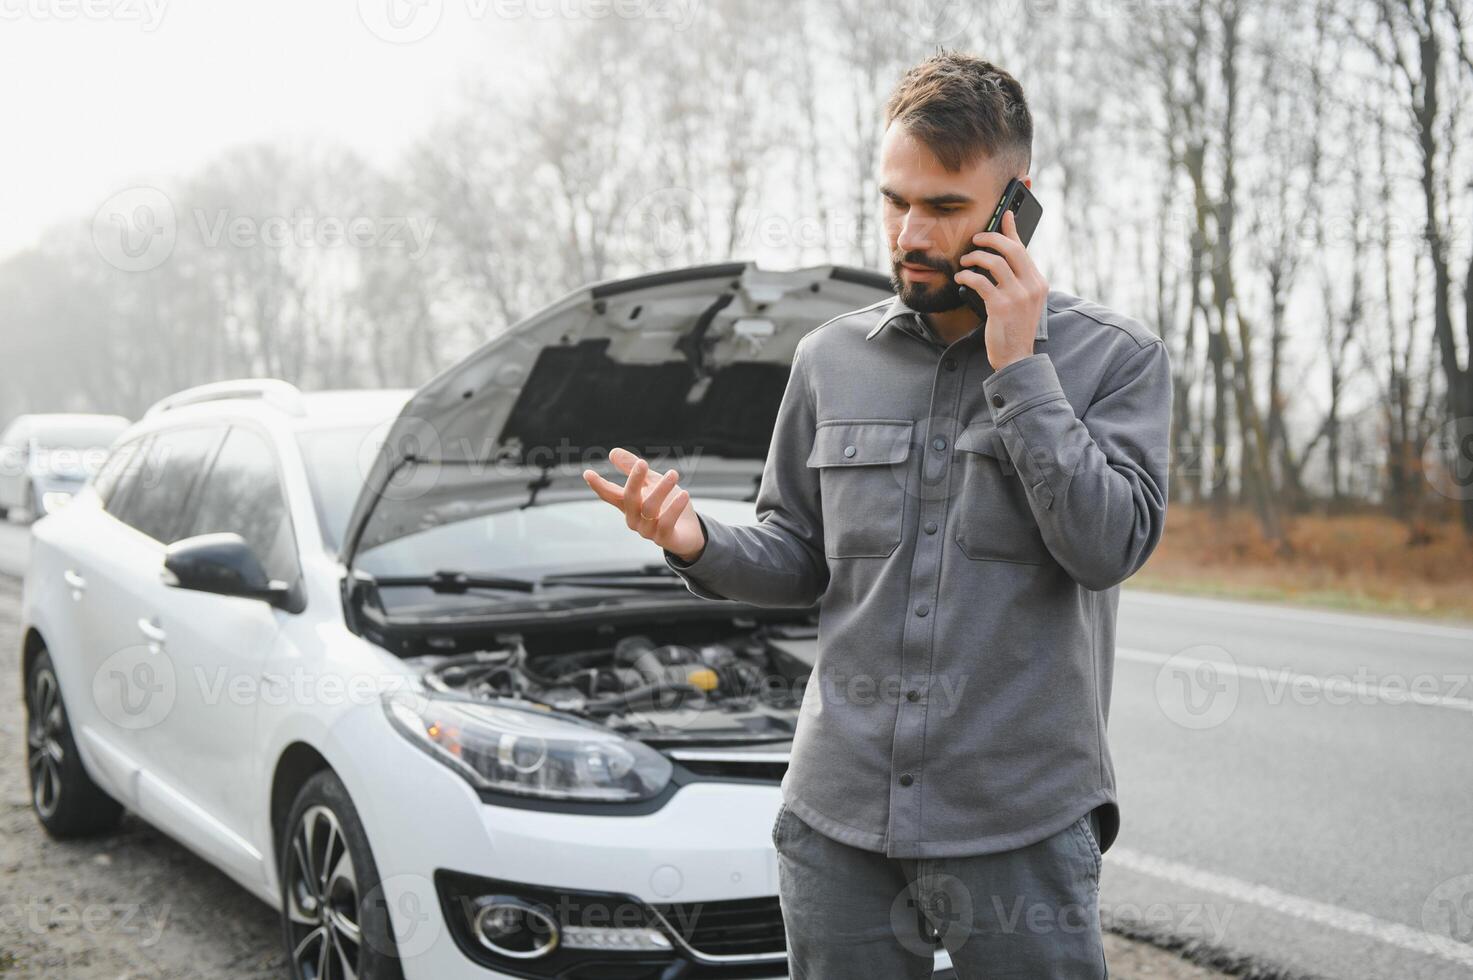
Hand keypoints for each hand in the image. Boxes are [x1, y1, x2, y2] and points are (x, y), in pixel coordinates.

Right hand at [582, 447, 705, 561]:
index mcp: (628, 505)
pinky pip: (666, 523)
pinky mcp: (664, 539)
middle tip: (642, 462)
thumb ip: (634, 469)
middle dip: (634, 480)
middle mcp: (634, 519)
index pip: (610, 495)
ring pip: (649, 509)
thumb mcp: (652, 483)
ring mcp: (647, 531)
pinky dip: (674, 508)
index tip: (587, 473)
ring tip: (673, 473)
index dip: (598, 485)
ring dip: (661, 489)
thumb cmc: (668, 504)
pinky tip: (684, 494)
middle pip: (629, 499)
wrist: (691, 532)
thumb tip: (612, 452)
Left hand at [954, 208, 1046, 370]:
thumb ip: (1016, 279)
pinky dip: (967, 276)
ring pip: (994, 262)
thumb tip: (1003, 258)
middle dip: (991, 238)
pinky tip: (961, 279)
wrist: (1016, 358)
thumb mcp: (1022, 301)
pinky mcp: (1001, 306)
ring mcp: (1018, 296)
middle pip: (1011, 249)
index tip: (1005, 214)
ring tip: (965, 262)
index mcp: (1038, 283)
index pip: (1024, 249)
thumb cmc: (1014, 328)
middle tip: (976, 238)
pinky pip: (981, 281)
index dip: (1013, 230)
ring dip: (975, 257)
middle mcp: (1032, 286)